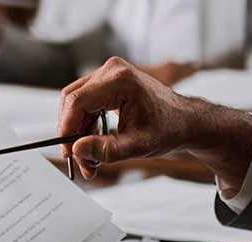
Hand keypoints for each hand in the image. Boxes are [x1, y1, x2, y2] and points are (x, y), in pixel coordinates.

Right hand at [58, 57, 251, 195]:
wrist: (185, 120)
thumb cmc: (168, 129)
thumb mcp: (138, 145)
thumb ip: (106, 150)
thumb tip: (77, 150)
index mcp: (119, 80)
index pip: (77, 102)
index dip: (66, 128)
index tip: (67, 153)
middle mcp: (111, 70)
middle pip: (72, 101)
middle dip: (72, 133)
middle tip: (79, 161)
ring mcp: (108, 74)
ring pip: (76, 104)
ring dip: (78, 132)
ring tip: (90, 159)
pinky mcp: (108, 82)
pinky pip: (86, 103)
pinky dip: (86, 125)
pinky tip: (95, 144)